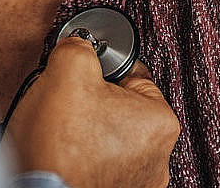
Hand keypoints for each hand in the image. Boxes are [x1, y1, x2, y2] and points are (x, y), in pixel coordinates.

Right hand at [3, 37, 178, 187]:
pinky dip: (82, 156)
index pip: (131, 73)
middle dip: (92, 101)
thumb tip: (79, 44)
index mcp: (160, 121)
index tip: (80, 76)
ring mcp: (138, 182)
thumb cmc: (59, 146)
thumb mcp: (67, 69)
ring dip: (86, 129)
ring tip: (62, 131)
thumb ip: (80, 46)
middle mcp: (159, 157)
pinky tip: (63, 152)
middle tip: (67, 104)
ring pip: (108, 135)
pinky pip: (100, 162)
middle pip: (120, 106)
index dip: (99, 69)